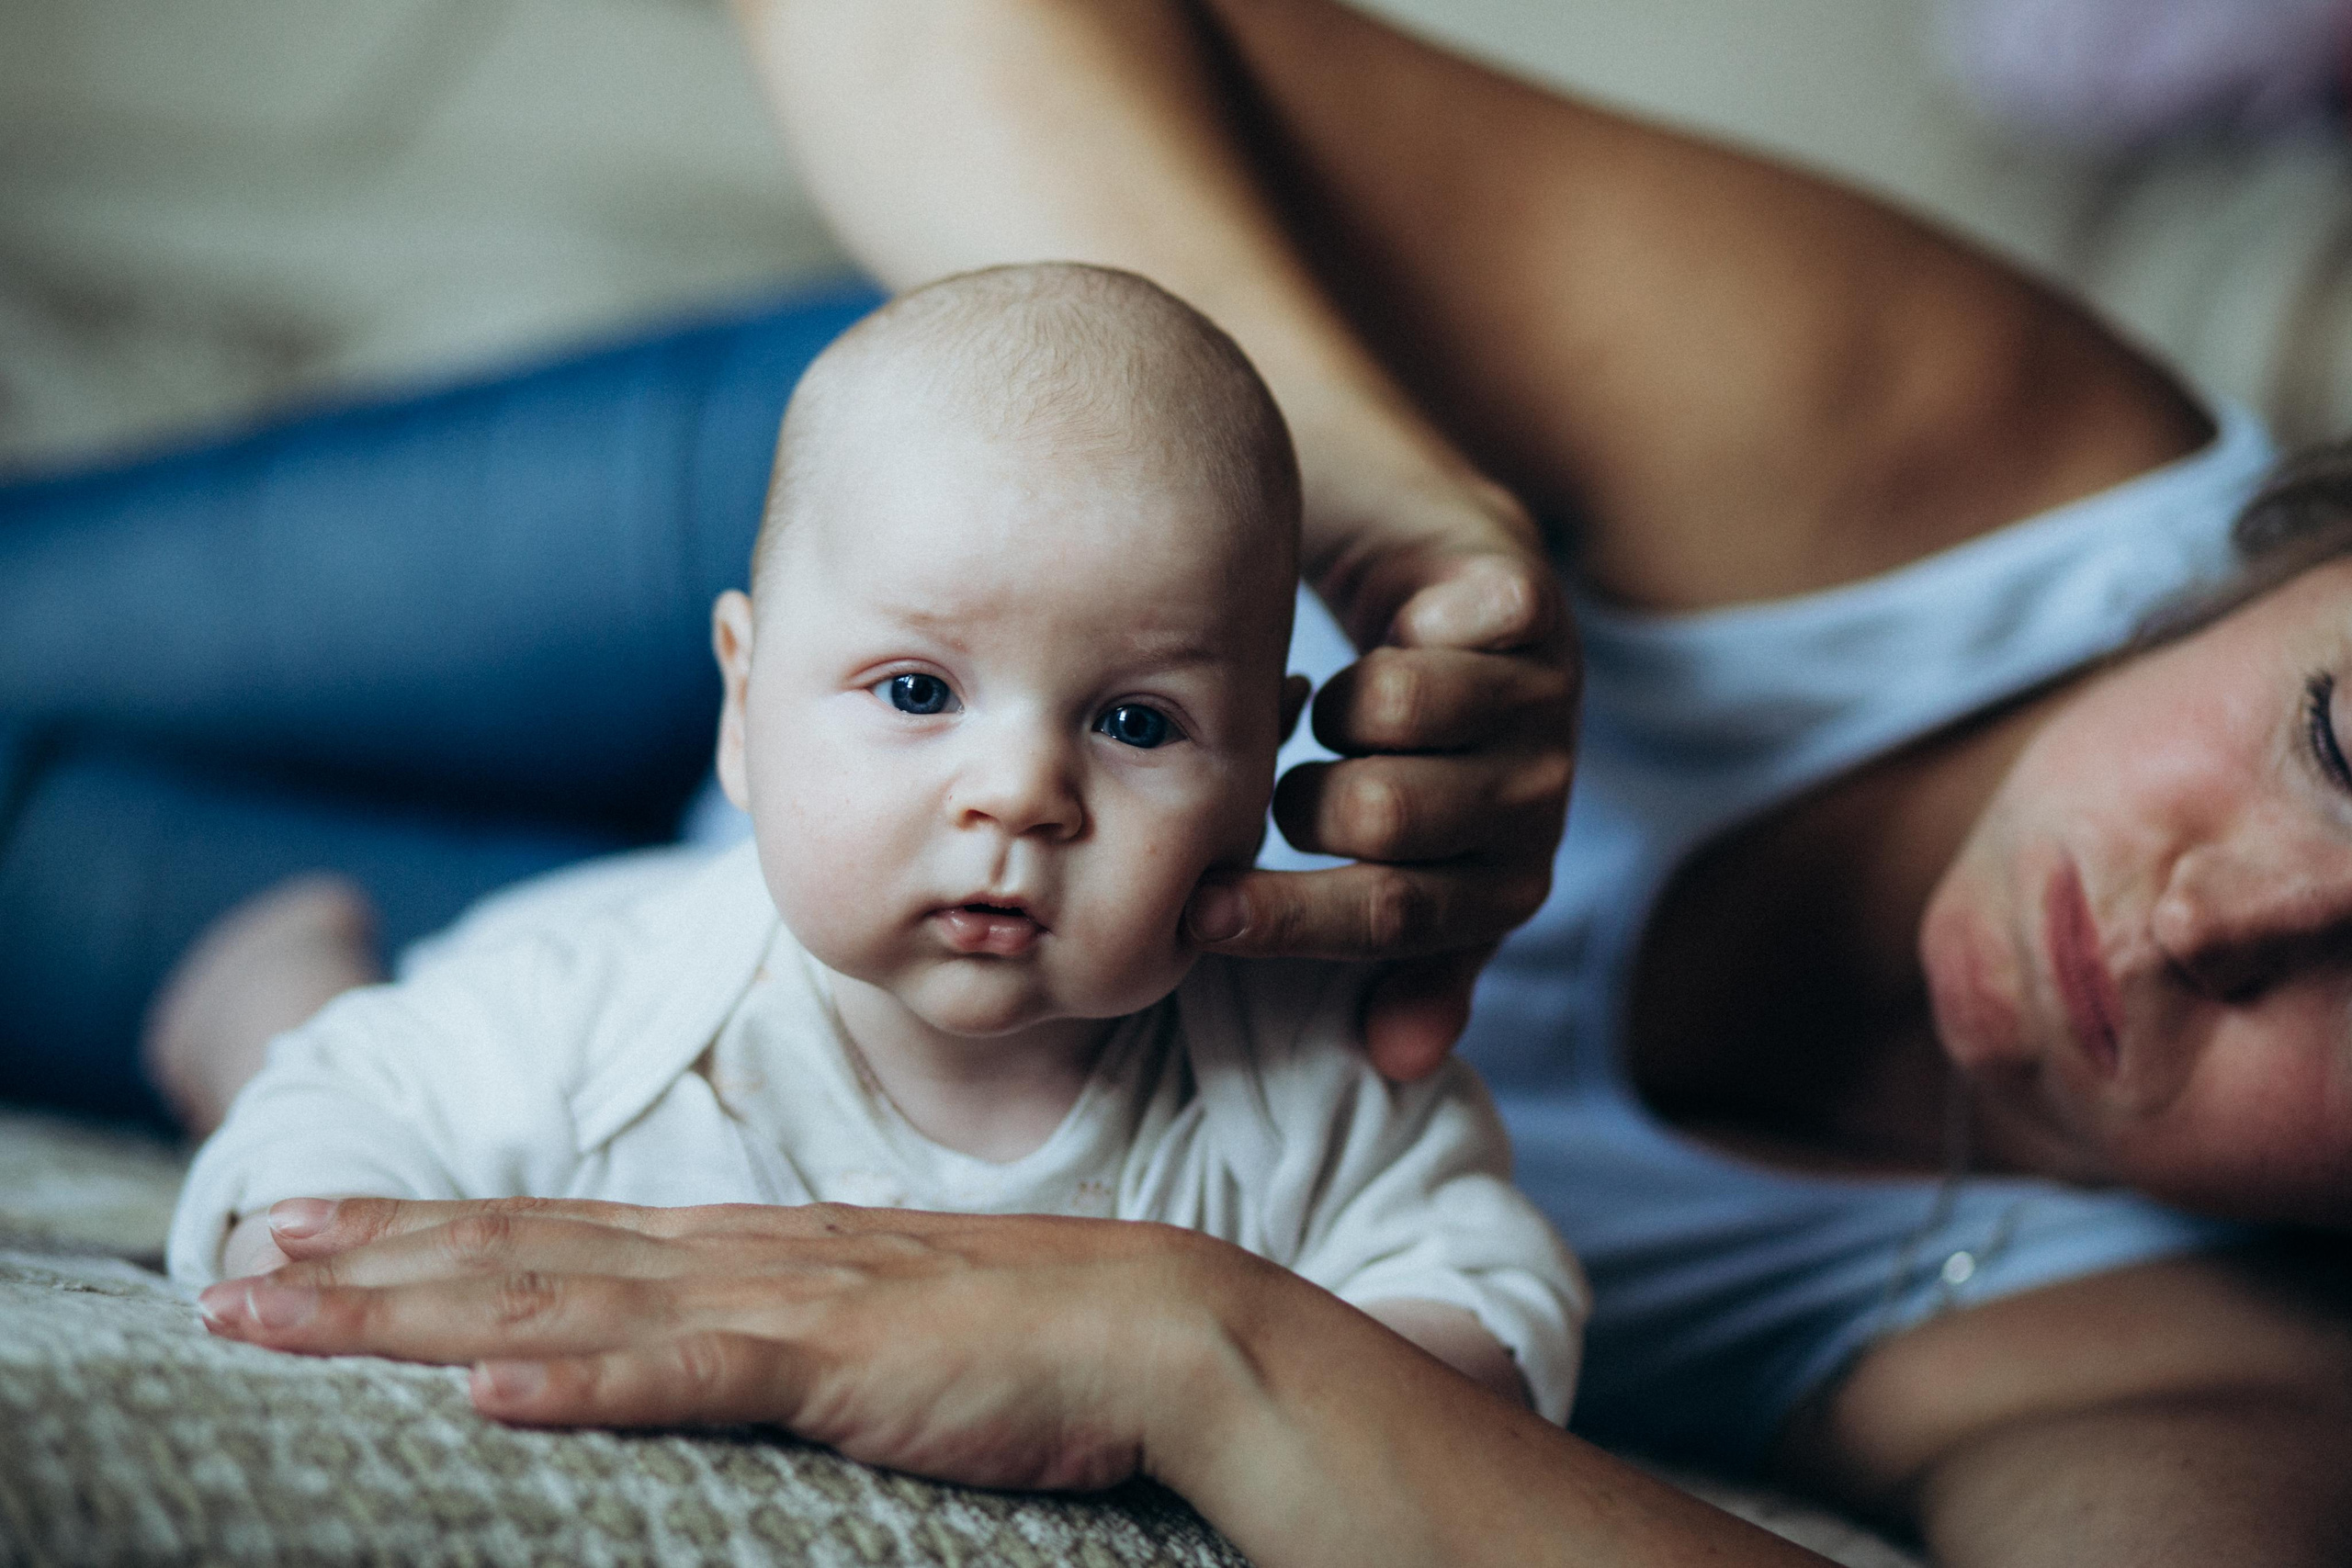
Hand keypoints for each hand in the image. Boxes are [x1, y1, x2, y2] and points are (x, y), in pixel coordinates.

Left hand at [194, 1196, 1269, 1492]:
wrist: (1153, 1323)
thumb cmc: (1019, 1338)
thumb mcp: (867, 1326)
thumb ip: (776, 1327)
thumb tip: (698, 1345)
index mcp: (748, 1248)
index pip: (557, 1232)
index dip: (427, 1231)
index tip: (312, 1230)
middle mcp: (740, 1253)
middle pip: (526, 1251)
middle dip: (375, 1263)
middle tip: (239, 1266)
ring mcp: (783, 1298)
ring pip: (565, 1301)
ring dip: (414, 1308)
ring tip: (287, 1314)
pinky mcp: (836, 1358)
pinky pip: (689, 1373)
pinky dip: (579, 1377)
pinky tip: (482, 1385)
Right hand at [1188, 491, 1576, 1080]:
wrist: (1455, 605)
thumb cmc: (1414, 756)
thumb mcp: (1414, 867)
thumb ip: (1398, 958)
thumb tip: (1397, 1062)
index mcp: (1508, 887)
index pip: (1390, 916)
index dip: (1288, 918)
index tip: (1200, 912)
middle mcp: (1539, 804)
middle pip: (1380, 812)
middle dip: (1309, 795)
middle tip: (1298, 779)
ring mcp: (1545, 706)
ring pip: (1393, 710)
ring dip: (1342, 706)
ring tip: (1346, 714)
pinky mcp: (1535, 614)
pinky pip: (1432, 625)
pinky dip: (1394, 627)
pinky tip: (1400, 633)